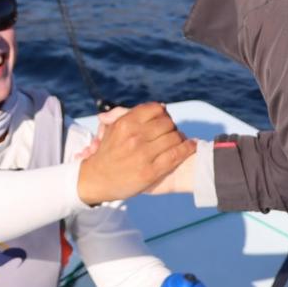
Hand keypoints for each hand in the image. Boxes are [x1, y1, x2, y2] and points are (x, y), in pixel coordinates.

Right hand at [76, 103, 195, 205]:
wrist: (96, 181)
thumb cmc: (106, 154)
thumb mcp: (111, 129)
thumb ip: (131, 114)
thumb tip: (161, 106)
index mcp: (125, 124)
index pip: (155, 109)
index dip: (162, 113)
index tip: (163, 120)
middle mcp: (134, 137)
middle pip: (167, 123)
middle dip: (171, 126)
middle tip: (170, 132)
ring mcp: (143, 154)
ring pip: (174, 137)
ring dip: (179, 138)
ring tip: (179, 140)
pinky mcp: (151, 171)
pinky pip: (176, 155)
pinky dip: (187, 148)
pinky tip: (191, 145)